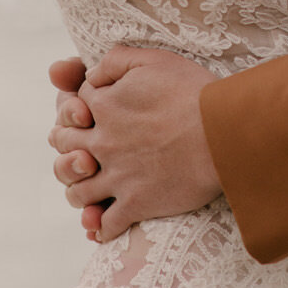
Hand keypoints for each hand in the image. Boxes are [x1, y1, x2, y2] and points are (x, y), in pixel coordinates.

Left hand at [47, 44, 221, 243]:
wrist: (223, 133)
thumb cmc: (194, 92)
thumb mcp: (154, 60)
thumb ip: (116, 61)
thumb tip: (91, 74)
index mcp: (105, 106)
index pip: (74, 104)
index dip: (78, 105)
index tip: (89, 110)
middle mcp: (103, 142)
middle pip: (64, 146)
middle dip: (67, 144)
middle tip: (80, 148)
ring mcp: (117, 176)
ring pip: (78, 190)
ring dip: (78, 189)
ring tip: (88, 188)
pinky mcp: (136, 204)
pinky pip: (106, 224)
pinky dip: (99, 227)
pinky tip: (102, 225)